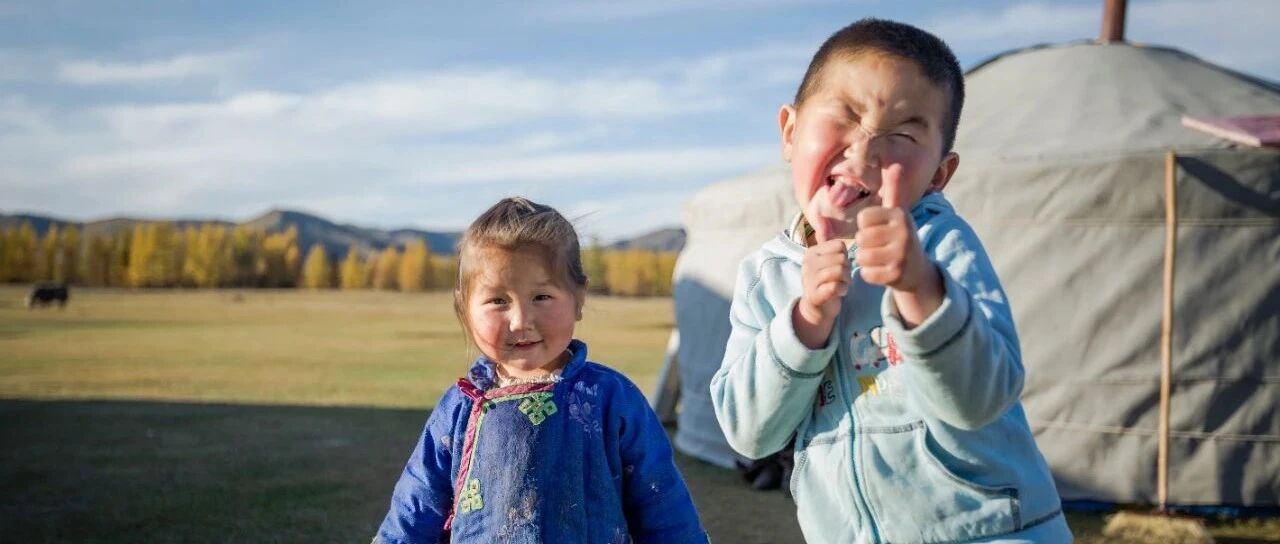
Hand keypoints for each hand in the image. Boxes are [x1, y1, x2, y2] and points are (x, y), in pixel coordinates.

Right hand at [795, 196, 850, 347]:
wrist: (817, 309)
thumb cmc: (827, 282)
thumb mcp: (827, 260)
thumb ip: (829, 243)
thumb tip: (822, 218)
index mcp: (811, 252)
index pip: (840, 246)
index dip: (845, 257)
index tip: (840, 267)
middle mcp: (807, 263)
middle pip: (841, 259)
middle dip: (847, 270)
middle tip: (843, 278)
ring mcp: (809, 279)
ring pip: (839, 271)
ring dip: (846, 280)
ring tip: (841, 285)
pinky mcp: (814, 295)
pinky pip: (836, 286)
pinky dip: (842, 290)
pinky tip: (839, 293)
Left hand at [854, 164, 942, 326]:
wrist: (918, 272)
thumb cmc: (901, 238)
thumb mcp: (899, 214)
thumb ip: (895, 190)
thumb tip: (896, 165)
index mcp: (900, 215)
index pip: (863, 218)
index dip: (867, 227)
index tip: (881, 231)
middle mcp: (903, 233)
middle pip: (861, 238)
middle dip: (866, 245)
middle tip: (883, 248)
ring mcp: (901, 255)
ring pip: (862, 256)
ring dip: (867, 260)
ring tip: (882, 259)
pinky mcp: (896, 274)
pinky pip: (866, 273)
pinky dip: (870, 275)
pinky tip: (884, 272)